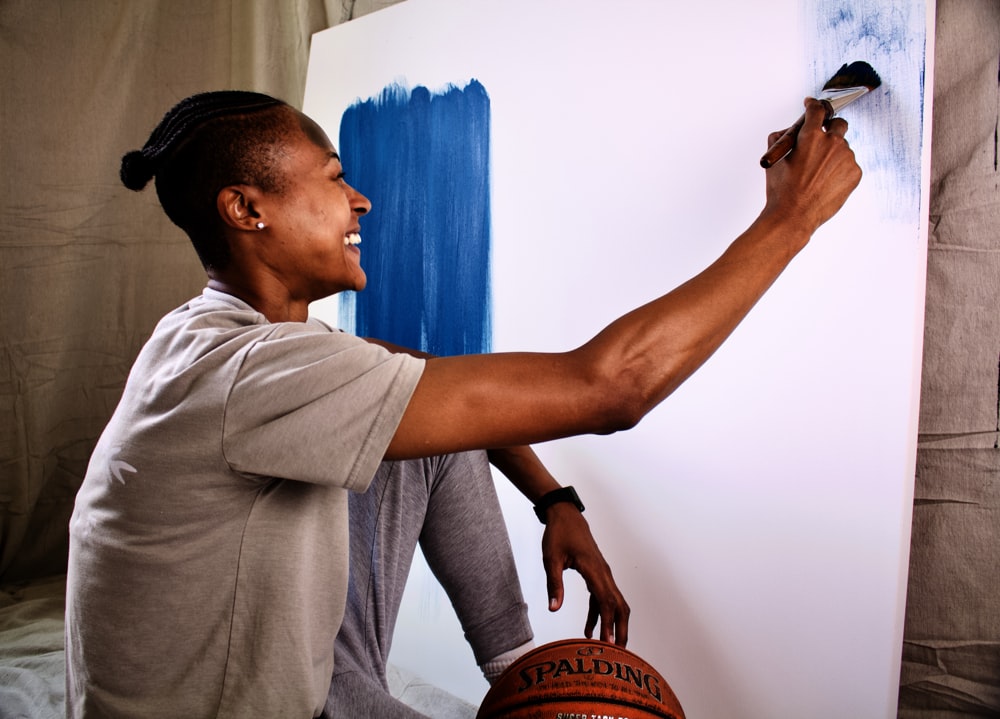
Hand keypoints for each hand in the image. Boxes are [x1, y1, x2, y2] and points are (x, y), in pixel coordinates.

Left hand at [542, 502, 629, 645]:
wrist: (565, 515)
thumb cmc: (558, 534)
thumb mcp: (551, 559)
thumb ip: (554, 584)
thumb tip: (553, 609)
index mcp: (593, 569)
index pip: (606, 601)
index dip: (608, 623)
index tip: (608, 643)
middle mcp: (603, 573)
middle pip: (619, 605)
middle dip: (620, 629)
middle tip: (619, 652)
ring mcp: (603, 573)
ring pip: (615, 602)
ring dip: (613, 624)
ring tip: (608, 646)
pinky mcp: (598, 574)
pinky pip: (603, 598)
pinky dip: (600, 614)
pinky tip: (589, 630)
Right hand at [763, 97, 861, 234]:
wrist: (793, 216)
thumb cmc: (782, 191)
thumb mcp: (774, 160)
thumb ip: (780, 139)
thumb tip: (787, 133)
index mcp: (811, 136)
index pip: (817, 110)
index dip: (813, 105)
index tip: (812, 105)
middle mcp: (832, 143)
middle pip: (839, 124)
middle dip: (831, 127)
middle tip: (822, 140)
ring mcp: (846, 158)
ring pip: (843, 149)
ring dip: (833, 155)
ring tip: (817, 175)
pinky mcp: (855, 173)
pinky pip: (849, 165)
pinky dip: (839, 170)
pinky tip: (825, 183)